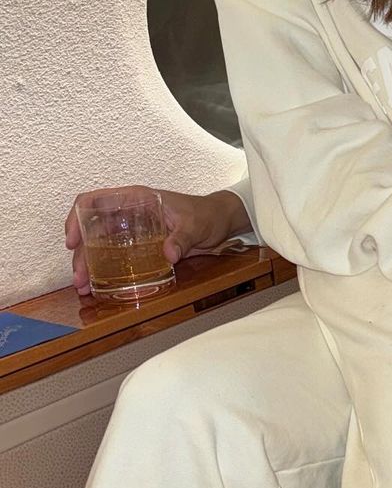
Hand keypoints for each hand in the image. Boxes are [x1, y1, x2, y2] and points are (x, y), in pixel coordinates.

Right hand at [65, 186, 251, 294]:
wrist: (221, 223)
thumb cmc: (208, 214)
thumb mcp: (196, 225)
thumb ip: (182, 238)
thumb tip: (168, 255)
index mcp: (137, 200)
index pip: (95, 201)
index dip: (77, 218)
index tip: (73, 242)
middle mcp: (129, 214)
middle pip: (92, 230)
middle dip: (82, 254)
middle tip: (79, 278)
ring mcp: (133, 231)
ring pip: (100, 245)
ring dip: (89, 265)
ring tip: (84, 287)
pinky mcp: (140, 246)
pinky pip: (115, 256)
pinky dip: (104, 270)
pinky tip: (99, 286)